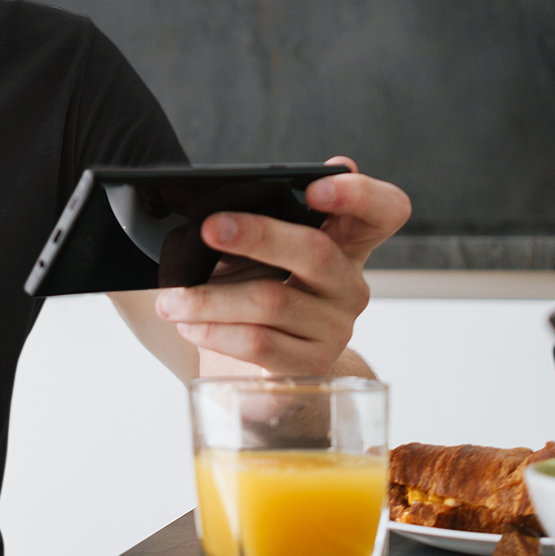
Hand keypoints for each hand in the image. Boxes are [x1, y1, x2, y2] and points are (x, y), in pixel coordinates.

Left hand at [153, 157, 409, 375]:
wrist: (264, 368)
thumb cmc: (260, 292)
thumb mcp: (262, 254)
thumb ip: (260, 221)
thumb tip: (216, 213)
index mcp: (346, 243)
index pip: (384, 210)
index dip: (358, 195)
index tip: (316, 187)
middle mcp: (349, 284)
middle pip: (316, 251)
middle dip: (257, 234)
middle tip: (209, 227)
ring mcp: (335, 327)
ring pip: (272, 300)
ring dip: (209, 297)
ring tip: (171, 298)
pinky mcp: (311, 364)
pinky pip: (259, 343)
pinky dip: (215, 331)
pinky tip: (189, 325)